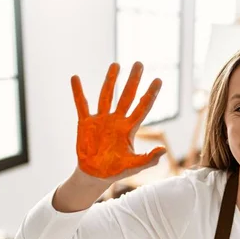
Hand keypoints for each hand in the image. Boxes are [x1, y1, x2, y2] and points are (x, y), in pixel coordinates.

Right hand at [71, 61, 165, 180]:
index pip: (142, 107)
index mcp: (129, 128)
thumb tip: (163, 150)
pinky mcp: (85, 123)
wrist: (95, 175)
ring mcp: (101, 120)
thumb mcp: (134, 166)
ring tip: (116, 64)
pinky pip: (81, 105)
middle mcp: (116, 120)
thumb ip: (149, 158)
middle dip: (133, 80)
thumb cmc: (116, 170)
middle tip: (139, 63)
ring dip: (110, 80)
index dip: (150, 94)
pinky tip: (76, 78)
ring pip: (106, 95)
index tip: (158, 79)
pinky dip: (78, 92)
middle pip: (127, 96)